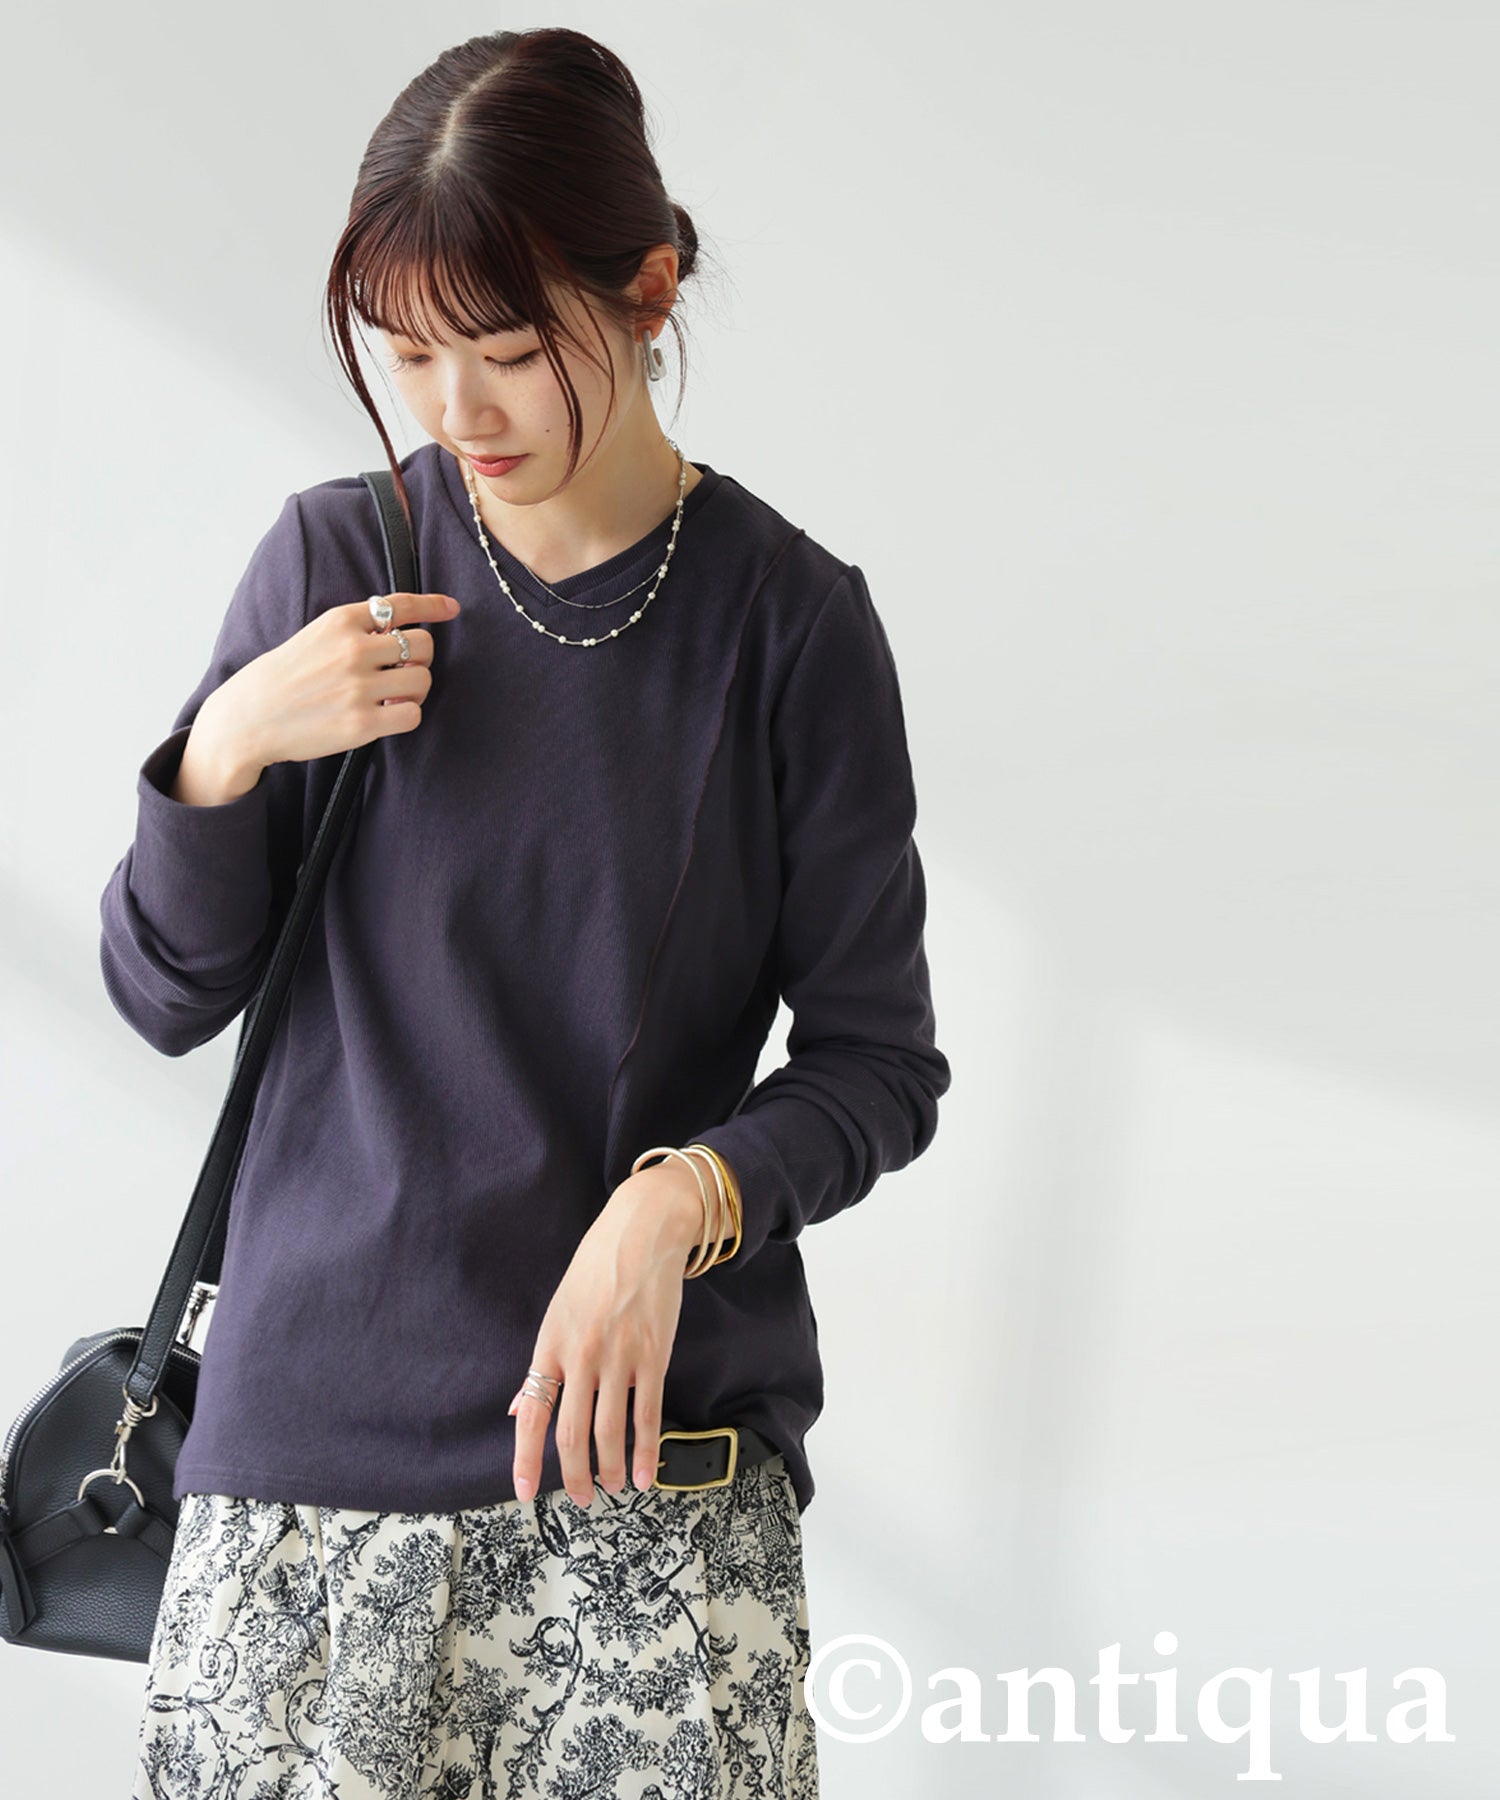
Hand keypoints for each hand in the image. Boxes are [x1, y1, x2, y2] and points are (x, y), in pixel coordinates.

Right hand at [192, 591, 462, 784]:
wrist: (249, 718)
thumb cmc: (284, 677)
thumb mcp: (315, 636)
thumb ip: (355, 629)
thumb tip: (400, 628)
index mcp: (341, 621)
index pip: (400, 605)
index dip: (433, 606)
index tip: (451, 608)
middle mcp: (353, 649)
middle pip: (422, 645)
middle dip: (420, 659)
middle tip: (402, 671)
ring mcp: (358, 687)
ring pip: (423, 679)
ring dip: (416, 688)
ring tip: (394, 694)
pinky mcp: (361, 723)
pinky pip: (413, 714)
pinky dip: (407, 714)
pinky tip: (388, 714)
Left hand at [509, 1161, 704, 1506]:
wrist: (641, 1232)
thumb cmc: (596, 1270)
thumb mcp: (557, 1312)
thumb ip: (541, 1366)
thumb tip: (519, 1408)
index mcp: (551, 1343)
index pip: (533, 1412)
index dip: (526, 1457)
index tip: (524, 1492)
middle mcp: (581, 1354)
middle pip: (572, 1431)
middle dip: (574, 1475)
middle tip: (581, 1499)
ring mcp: (619, 1356)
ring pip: (609, 1430)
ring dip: (610, 1469)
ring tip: (614, 1488)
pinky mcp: (653, 1355)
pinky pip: (648, 1413)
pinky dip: (646, 1450)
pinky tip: (646, 1473)